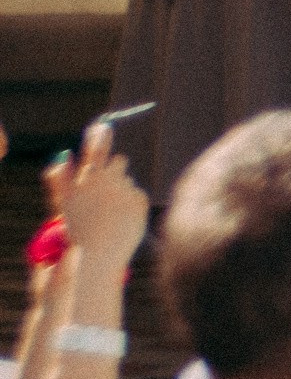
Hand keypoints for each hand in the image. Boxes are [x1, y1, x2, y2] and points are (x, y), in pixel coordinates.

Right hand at [60, 134, 147, 270]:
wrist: (98, 254)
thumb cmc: (79, 228)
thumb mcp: (65, 203)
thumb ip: (61, 178)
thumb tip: (64, 155)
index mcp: (87, 180)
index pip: (96, 150)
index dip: (100, 135)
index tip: (104, 124)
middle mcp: (107, 182)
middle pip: (119, 161)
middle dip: (114, 170)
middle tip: (105, 191)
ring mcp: (126, 190)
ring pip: (127, 181)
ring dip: (121, 191)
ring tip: (109, 214)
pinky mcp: (140, 200)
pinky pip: (138, 194)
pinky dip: (131, 203)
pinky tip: (121, 219)